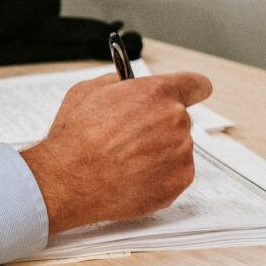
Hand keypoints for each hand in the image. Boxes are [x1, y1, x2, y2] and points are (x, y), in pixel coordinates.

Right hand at [20, 71, 212, 233]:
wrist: (68, 182)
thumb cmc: (74, 139)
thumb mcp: (86, 92)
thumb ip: (116, 82)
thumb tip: (125, 82)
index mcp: (156, 94)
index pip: (196, 84)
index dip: (189, 88)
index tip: (187, 94)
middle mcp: (175, 122)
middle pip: (180, 119)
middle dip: (159, 124)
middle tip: (130, 135)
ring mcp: (180, 155)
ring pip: (177, 148)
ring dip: (158, 151)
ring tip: (124, 159)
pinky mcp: (178, 183)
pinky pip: (174, 174)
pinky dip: (157, 175)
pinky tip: (130, 175)